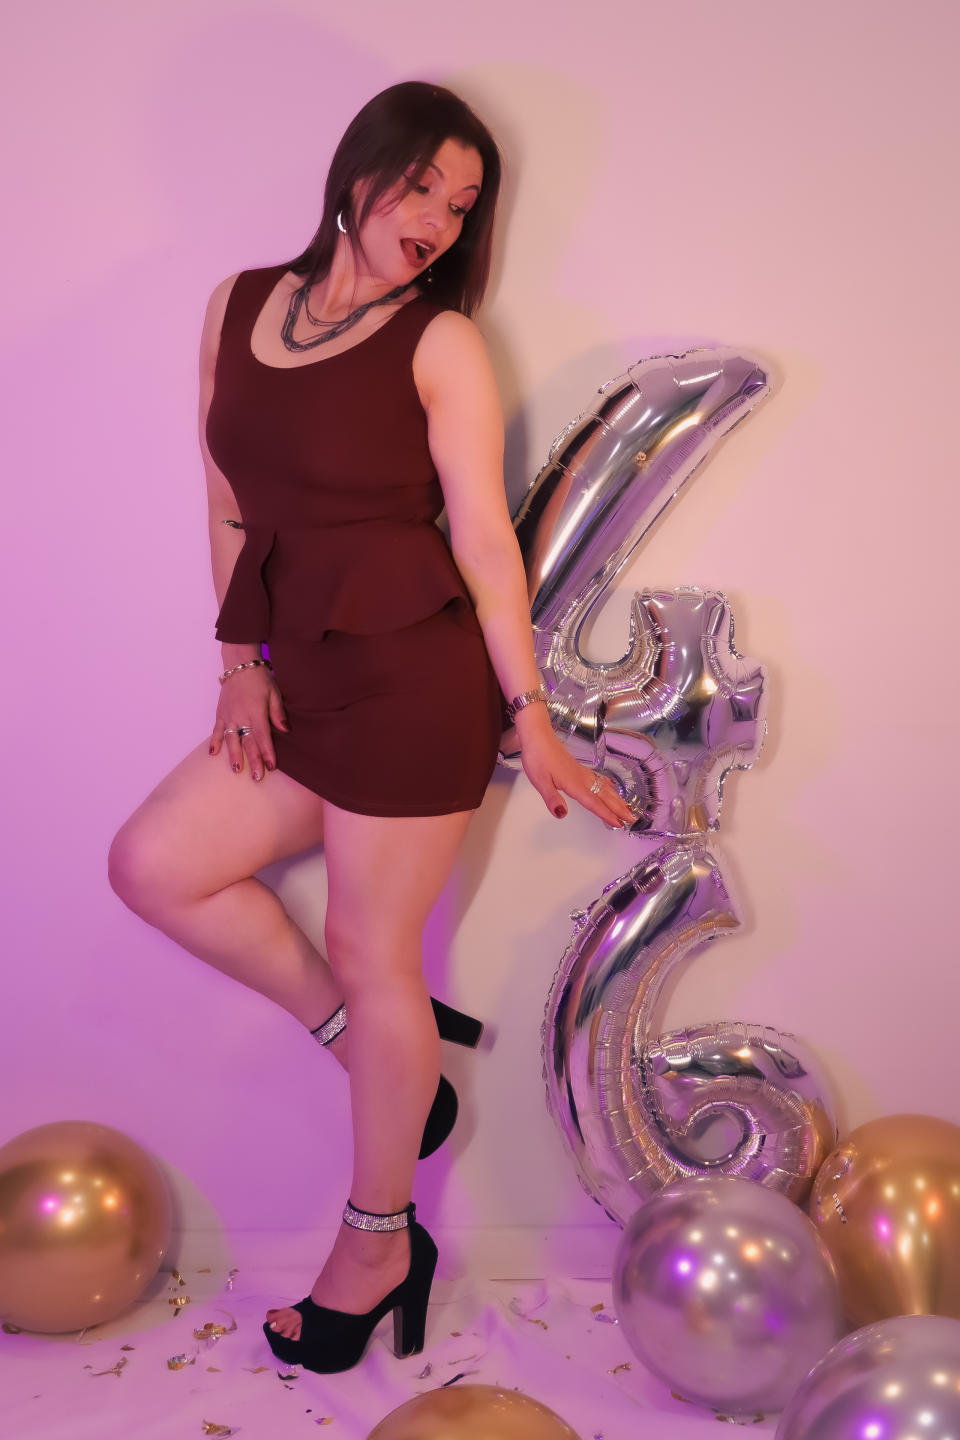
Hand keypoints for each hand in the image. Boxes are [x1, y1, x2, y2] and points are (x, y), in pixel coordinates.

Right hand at [209, 667, 287, 781]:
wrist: (240, 666)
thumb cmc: (260, 680)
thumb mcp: (274, 693)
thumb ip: (278, 713)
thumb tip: (285, 730)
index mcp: (256, 711)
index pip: (263, 736)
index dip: (267, 752)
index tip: (271, 766)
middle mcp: (241, 715)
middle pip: (247, 742)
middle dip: (253, 760)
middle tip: (257, 777)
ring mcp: (229, 715)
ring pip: (231, 739)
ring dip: (233, 756)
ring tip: (236, 770)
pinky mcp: (220, 714)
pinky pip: (216, 730)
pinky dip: (213, 742)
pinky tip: (212, 754)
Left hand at [518, 720, 636, 828]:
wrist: (537, 735)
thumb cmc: (537, 756)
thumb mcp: (540, 781)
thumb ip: (552, 798)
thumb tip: (562, 814)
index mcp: (574, 784)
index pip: (593, 803)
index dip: (606, 814)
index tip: (618, 823)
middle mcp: (581, 778)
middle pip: (604, 796)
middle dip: (618, 808)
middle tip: (632, 819)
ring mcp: (581, 772)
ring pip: (604, 787)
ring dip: (616, 798)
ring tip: (628, 807)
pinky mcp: (578, 768)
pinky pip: (598, 779)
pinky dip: (608, 784)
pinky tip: (612, 786)